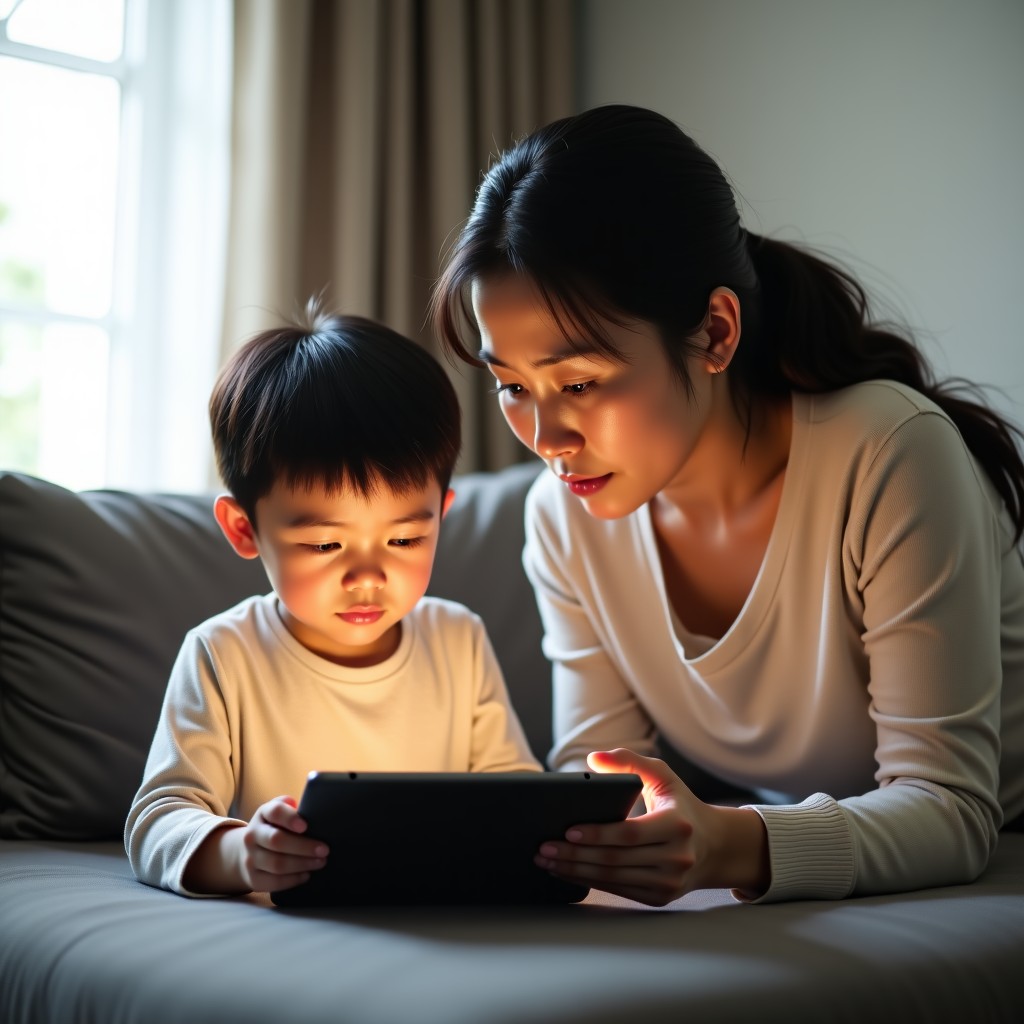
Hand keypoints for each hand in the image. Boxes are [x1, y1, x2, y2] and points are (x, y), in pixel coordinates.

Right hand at [233, 795, 328, 893]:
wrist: (245, 852)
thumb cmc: (274, 828)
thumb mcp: (280, 813)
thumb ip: (293, 808)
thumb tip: (310, 809)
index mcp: (263, 814)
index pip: (274, 812)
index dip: (289, 818)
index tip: (305, 826)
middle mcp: (251, 836)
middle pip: (276, 841)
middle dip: (303, 846)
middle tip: (324, 849)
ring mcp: (250, 859)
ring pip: (277, 864)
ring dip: (302, 864)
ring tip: (320, 862)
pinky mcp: (253, 879)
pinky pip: (274, 882)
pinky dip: (293, 880)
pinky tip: (306, 875)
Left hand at [534, 749, 768, 905]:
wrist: (713, 846)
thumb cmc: (680, 804)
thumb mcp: (663, 776)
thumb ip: (629, 761)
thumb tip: (593, 759)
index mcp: (676, 825)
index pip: (629, 833)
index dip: (597, 834)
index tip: (567, 829)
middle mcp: (676, 857)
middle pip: (615, 860)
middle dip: (575, 855)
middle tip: (544, 847)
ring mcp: (669, 881)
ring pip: (613, 879)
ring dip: (575, 871)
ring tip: (547, 861)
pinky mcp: (660, 897)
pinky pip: (618, 890)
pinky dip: (589, 882)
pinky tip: (567, 872)